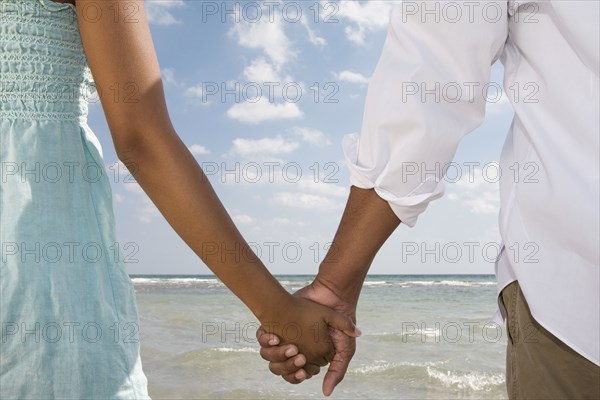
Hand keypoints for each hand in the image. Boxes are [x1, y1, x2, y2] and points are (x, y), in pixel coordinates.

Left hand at [258, 278, 359, 395]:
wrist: (332, 297)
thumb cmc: (339, 325)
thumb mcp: (345, 349)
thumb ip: (337, 371)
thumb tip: (326, 393)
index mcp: (307, 359)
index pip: (295, 375)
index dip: (296, 374)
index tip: (302, 363)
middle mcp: (294, 350)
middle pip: (280, 369)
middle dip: (286, 364)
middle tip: (296, 351)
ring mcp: (284, 338)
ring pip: (270, 357)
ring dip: (277, 354)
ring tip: (289, 345)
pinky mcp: (276, 325)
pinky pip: (262, 339)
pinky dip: (265, 340)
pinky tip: (274, 336)